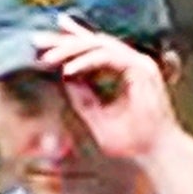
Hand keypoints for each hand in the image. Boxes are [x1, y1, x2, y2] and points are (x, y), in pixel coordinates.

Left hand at [21, 21, 185, 178]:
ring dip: (71, 50)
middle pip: (94, 41)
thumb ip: (81, 95)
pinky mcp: (142, 69)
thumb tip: (62, 75)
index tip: (44, 43)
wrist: (155, 154)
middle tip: (37, 41)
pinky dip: (86, 63)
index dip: (70, 42)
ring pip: (99, 45)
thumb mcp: (96, 115)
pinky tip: (68, 71)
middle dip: (64, 40)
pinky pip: (108, 57)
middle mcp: (134, 62)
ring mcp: (140, 64)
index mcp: (126, 70)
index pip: (95, 50)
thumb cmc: (132, 141)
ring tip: (47, 58)